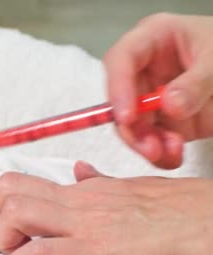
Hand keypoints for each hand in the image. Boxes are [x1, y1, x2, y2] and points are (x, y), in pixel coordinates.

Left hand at [0, 162, 212, 254]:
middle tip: (1, 239)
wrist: (207, 225)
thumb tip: (79, 173)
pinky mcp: (89, 253)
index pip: (24, 182)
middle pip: (9, 191)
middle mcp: (75, 201)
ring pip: (15, 213)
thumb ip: (100, 184)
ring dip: (2, 238)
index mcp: (83, 189)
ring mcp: (81, 225)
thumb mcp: (131, 190)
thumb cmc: (177, 212)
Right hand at [105, 13, 212, 168]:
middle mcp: (145, 69)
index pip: (121, 59)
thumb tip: (169, 105)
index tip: (127, 116)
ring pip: (134, 126)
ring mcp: (152, 96)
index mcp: (154, 39)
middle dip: (132, 128)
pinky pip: (153, 141)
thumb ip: (196, 82)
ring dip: (146, 145)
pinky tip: (173, 157)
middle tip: (148, 147)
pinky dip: (161, 154)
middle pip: (121, 100)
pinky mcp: (164, 120)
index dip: (118, 88)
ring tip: (169, 154)